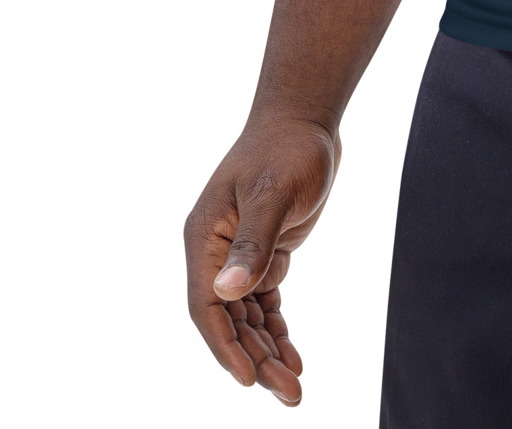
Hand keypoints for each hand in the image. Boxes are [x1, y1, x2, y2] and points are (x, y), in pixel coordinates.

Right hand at [184, 115, 340, 405]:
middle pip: (229, 320)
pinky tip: (292, 355)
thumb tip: (227, 292)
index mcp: (205, 238)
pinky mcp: (263, 252)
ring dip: (268, 351)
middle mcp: (215, 251)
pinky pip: (264, 302)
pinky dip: (276, 329)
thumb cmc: (288, 148)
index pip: (206, 306)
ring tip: (296, 387)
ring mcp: (238, 254)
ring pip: (247, 317)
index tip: (249, 379)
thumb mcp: (274, 192)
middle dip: (256, 359)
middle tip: (291, 394)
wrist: (306, 117)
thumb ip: (253, 243)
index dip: (225, 346)